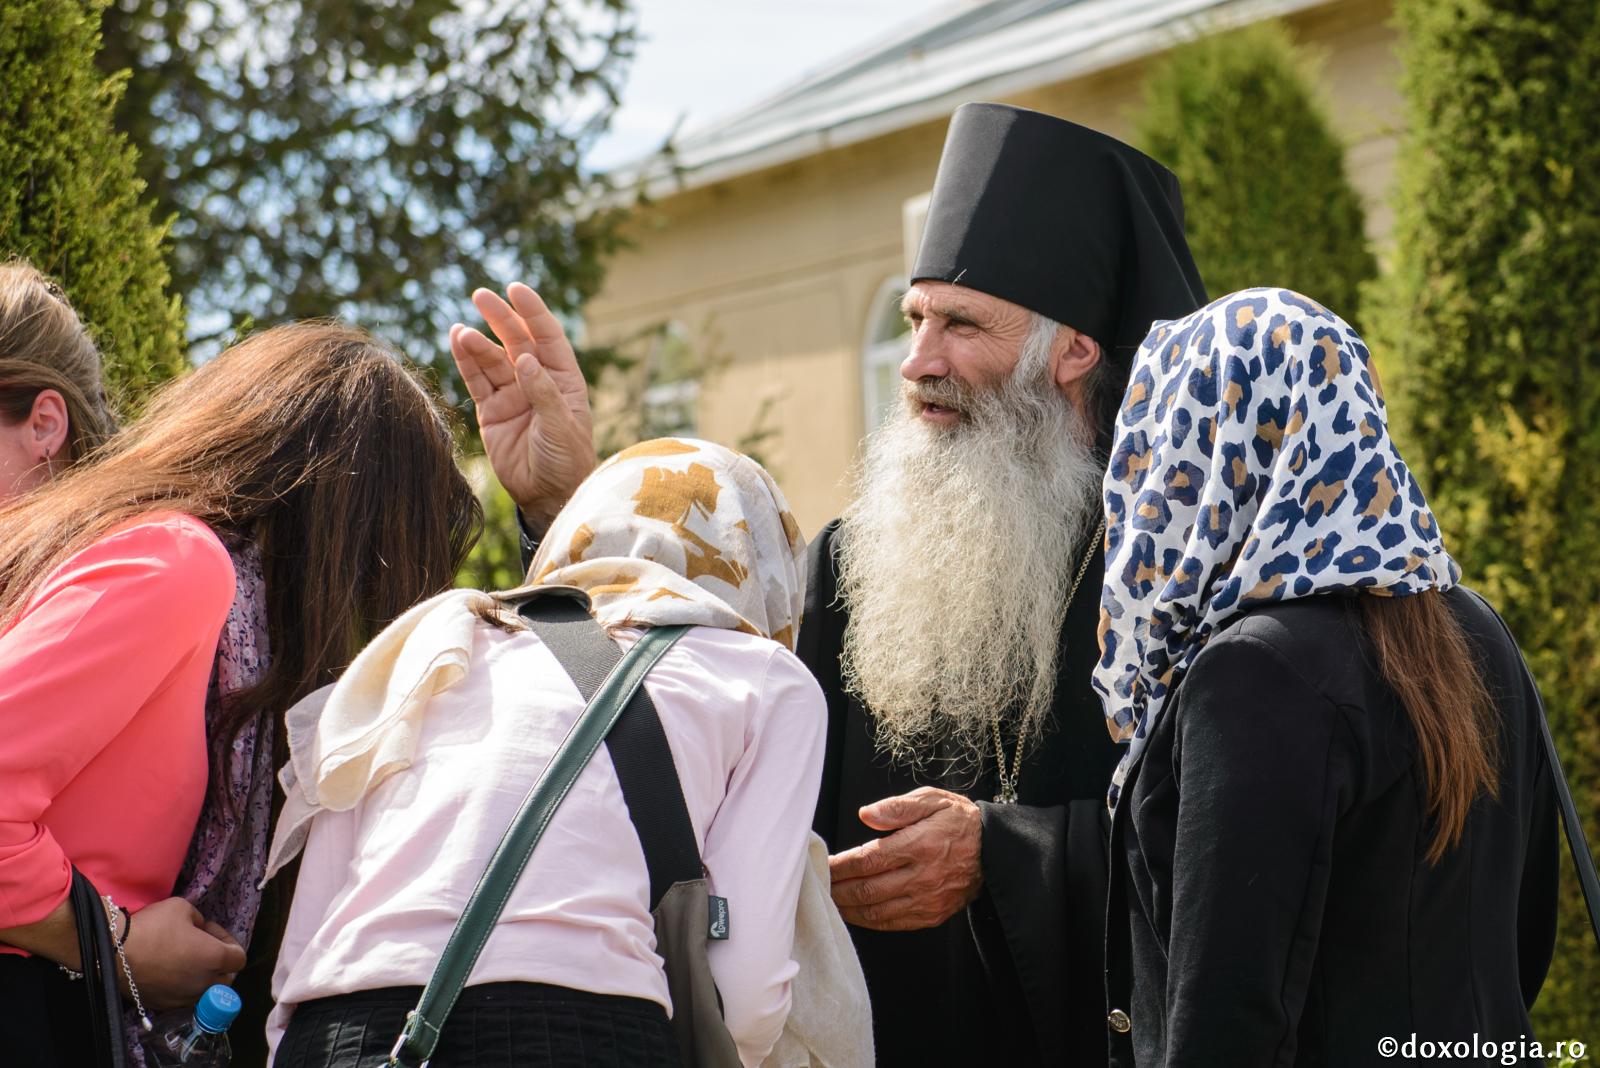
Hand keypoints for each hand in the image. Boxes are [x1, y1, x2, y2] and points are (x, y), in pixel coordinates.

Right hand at [121, 897, 245, 1010]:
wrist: (113, 952)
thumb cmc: (153, 926)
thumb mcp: (183, 908)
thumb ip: (200, 921)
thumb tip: (200, 931)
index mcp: (215, 958)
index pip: (239, 958)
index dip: (229, 941)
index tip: (210, 931)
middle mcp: (204, 983)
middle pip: (226, 978)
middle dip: (220, 962)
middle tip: (202, 946)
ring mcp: (184, 998)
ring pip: (206, 992)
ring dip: (203, 977)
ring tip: (186, 961)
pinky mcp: (165, 1006)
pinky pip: (185, 999)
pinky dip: (184, 988)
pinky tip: (170, 973)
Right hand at [451, 283, 596, 532]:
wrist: (547, 495)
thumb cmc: (567, 461)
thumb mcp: (561, 426)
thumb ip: (543, 393)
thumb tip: (524, 358)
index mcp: (564, 379)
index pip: (547, 337)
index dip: (532, 312)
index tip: (516, 290)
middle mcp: (537, 381)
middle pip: (516, 340)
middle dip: (500, 318)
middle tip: (481, 295)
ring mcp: (512, 394)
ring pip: (492, 360)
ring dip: (477, 343)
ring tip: (462, 331)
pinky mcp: (491, 411)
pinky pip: (476, 381)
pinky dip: (466, 361)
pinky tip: (456, 341)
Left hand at [828, 786, 982, 931]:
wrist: (994, 851)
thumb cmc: (958, 821)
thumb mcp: (931, 800)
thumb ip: (896, 807)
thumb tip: (865, 815)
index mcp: (919, 845)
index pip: (868, 860)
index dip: (840, 866)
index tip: (822, 864)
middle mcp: (922, 876)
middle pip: (867, 890)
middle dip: (838, 890)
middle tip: (818, 886)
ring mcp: (927, 900)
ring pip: (876, 912)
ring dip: (849, 908)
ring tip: (831, 901)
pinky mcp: (932, 915)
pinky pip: (893, 924)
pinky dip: (869, 921)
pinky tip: (856, 913)